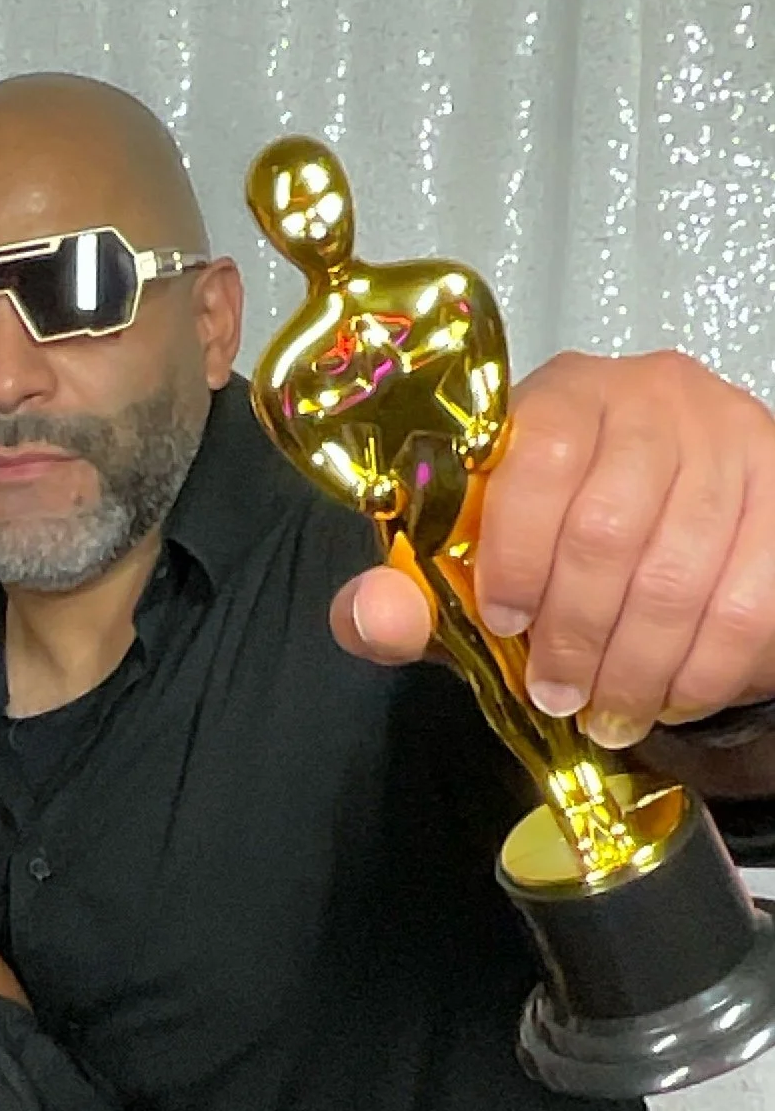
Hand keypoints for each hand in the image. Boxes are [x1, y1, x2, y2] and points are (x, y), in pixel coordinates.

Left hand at [331, 349, 774, 743]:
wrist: (665, 523)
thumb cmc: (547, 542)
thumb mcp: (464, 565)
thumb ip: (407, 592)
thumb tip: (372, 617)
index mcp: (558, 397)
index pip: (537, 458)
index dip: (515, 553)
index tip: (503, 622)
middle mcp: (652, 397)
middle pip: (610, 529)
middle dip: (575, 634)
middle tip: (556, 694)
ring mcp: (730, 439)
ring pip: (682, 574)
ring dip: (636, 665)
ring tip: (606, 713)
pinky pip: (748, 602)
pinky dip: (702, 669)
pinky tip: (668, 697)